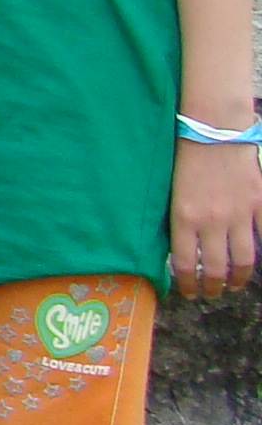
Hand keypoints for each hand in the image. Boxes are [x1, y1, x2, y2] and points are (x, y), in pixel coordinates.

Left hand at [169, 139, 261, 297]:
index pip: (185, 263)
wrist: (214, 130)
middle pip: (216, 268)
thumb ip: (179, 221)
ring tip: (233, 286)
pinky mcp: (259, 205)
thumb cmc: (185, 156)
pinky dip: (261, 256)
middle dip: (213, 287)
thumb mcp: (171, 192)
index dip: (188, 284)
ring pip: (244, 260)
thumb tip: (183, 249)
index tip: (189, 293)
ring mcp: (239, 214)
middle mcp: (212, 221)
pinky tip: (255, 264)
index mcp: (183, 217)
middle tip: (211, 294)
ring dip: (239, 279)